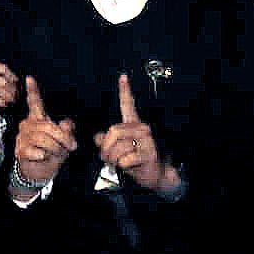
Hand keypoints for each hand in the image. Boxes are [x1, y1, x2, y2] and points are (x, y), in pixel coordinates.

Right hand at [0, 30, 16, 110]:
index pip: (3, 68)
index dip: (11, 74)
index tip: (14, 78)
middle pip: (4, 81)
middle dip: (13, 86)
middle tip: (17, 89)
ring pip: (0, 92)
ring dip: (10, 95)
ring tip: (14, 97)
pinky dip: (1, 102)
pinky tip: (5, 103)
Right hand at [13, 80, 76, 182]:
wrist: (40, 173)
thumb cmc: (52, 154)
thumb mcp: (65, 142)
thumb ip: (67, 132)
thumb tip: (66, 124)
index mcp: (38, 119)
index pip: (34, 103)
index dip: (32, 90)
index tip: (29, 78)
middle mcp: (28, 125)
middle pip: (48, 126)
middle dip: (63, 138)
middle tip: (70, 146)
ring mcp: (22, 137)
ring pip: (43, 139)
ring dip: (54, 149)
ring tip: (55, 153)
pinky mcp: (19, 149)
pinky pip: (34, 150)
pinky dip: (42, 155)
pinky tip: (42, 156)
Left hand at [94, 76, 175, 193]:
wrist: (156, 176)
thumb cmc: (138, 162)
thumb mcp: (119, 151)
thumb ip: (107, 142)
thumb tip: (97, 137)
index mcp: (134, 125)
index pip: (128, 105)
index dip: (125, 91)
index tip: (123, 77)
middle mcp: (142, 129)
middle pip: (113, 131)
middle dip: (105, 148)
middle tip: (107, 157)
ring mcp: (147, 141)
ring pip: (118, 147)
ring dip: (113, 159)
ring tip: (119, 163)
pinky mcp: (149, 154)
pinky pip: (125, 159)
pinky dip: (123, 166)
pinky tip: (130, 166)